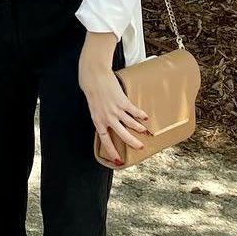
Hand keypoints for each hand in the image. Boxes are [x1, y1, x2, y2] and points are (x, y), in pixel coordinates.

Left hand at [78, 48, 147, 163]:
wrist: (94, 75)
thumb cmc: (90, 87)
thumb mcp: (92, 105)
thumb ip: (101, 114)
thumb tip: (108, 119)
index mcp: (97, 120)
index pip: (105, 140)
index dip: (112, 151)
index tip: (118, 160)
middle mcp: (107, 117)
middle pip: (122, 135)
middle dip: (132, 142)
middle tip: (140, 147)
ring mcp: (116, 110)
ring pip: (131, 124)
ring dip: (139, 129)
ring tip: (146, 132)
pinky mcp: (123, 101)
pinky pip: (134, 111)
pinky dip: (141, 115)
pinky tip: (146, 117)